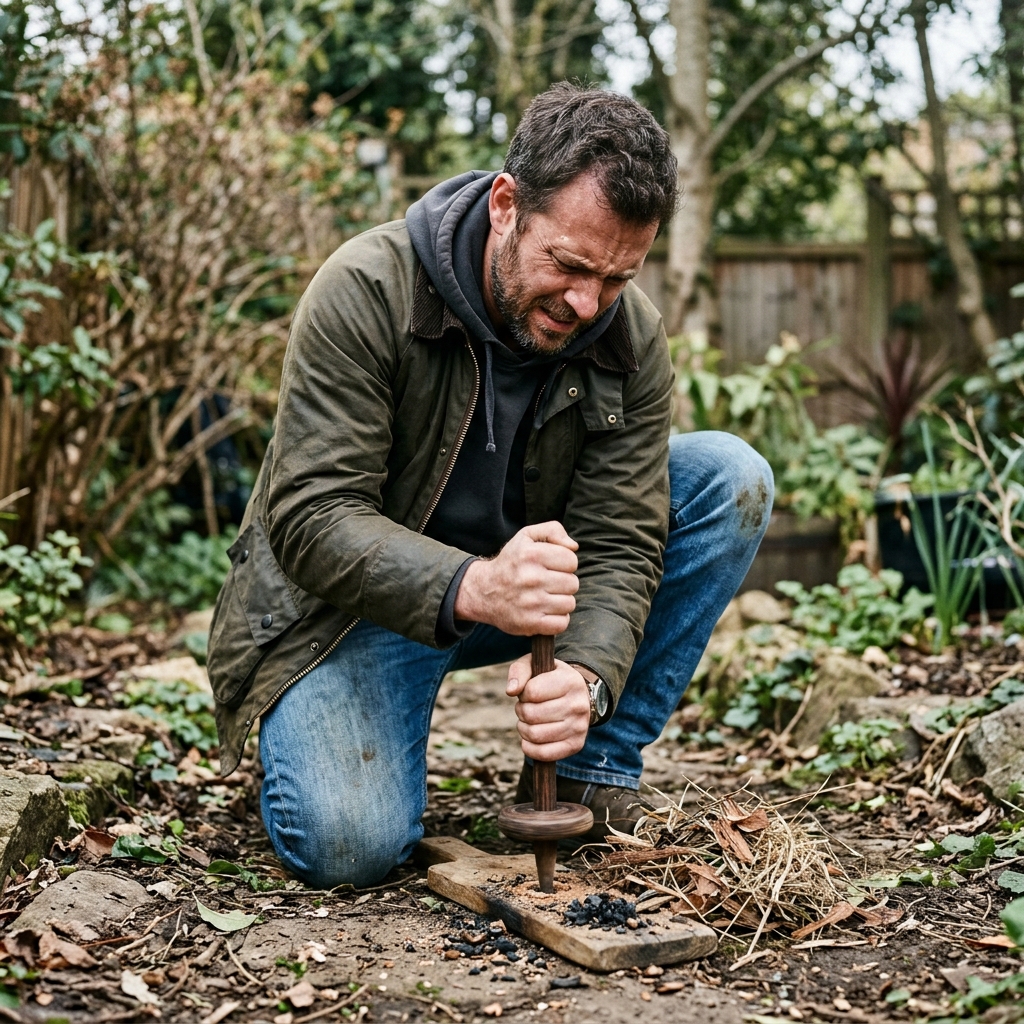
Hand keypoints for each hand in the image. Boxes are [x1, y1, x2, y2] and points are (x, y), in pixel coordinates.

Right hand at [453, 521, 578, 634]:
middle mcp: (531, 578)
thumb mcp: (526, 537)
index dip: (565, 563)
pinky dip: (557, 620)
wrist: (483, 591)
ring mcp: (531, 603)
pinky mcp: (530, 623)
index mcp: (531, 554)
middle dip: (563, 583)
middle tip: (548, 583)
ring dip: (561, 601)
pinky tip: (546, 611)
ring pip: (569, 604)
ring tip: (546, 597)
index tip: (552, 566)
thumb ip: (552, 530)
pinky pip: (562, 623)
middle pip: (573, 583)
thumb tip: (573, 546)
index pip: (571, 560)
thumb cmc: (511, 563)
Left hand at [506, 654, 590, 760]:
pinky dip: (529, 748)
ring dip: (523, 728)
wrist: (579, 696)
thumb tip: (511, 691)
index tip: (529, 691)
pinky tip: (530, 738)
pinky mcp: (576, 745)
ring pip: (535, 735)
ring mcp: (579, 727)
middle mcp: (578, 704)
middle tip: (526, 707)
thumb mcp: (536, 665)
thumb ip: (520, 671)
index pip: (532, 691)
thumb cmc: (551, 679)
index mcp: (570, 681)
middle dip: (521, 711)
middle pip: (531, 714)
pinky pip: (544, 754)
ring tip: (529, 721)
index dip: (523, 693)